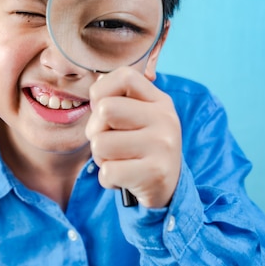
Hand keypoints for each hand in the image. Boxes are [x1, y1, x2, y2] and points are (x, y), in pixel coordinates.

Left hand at [85, 67, 181, 207]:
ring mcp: (162, 146)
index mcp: (160, 101)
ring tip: (119, 161)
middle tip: (108, 141)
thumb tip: (97, 80)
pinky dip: (107, 179)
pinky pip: (107, 172)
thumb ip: (119, 98)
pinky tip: (124, 178)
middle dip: (95, 129)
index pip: (124, 76)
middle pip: (105, 110)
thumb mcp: (140, 117)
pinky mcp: (154, 173)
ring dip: (100, 157)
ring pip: (100, 143)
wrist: (169, 189)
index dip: (101, 90)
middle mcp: (165, 119)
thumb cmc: (142, 147)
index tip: (103, 110)